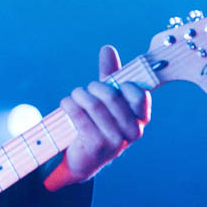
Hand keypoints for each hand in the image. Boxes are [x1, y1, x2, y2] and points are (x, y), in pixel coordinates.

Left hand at [44, 45, 150, 190]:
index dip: (122, 84)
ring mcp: (115, 141)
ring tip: (74, 96)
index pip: (139, 94)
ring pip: (94, 105)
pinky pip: (80, 117)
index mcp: (141, 119)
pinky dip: (69, 105)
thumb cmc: (99, 122)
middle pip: (112, 96)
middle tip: (86, 89)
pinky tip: (66, 103)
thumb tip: (107, 48)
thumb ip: (111, 74)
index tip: (109, 84)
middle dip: (94, 87)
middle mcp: (132, 132)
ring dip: (78, 95)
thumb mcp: (108, 99)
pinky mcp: (96, 146)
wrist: (84, 158)